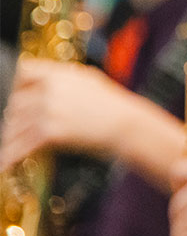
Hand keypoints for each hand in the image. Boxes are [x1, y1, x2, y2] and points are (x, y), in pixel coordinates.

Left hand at [0, 58, 140, 166]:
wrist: (127, 124)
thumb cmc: (112, 104)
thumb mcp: (89, 80)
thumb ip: (64, 78)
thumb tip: (45, 79)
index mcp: (59, 75)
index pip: (24, 71)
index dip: (17, 84)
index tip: (16, 94)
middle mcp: (49, 91)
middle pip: (15, 103)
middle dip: (15, 118)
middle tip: (16, 129)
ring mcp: (47, 111)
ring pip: (14, 126)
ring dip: (10, 139)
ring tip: (8, 148)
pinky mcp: (49, 133)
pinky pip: (21, 146)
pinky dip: (10, 157)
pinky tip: (6, 164)